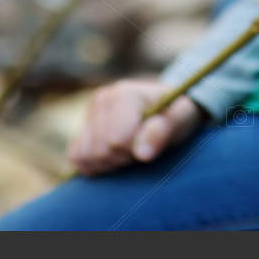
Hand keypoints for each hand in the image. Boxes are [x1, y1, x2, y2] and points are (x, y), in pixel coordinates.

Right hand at [66, 78, 204, 174]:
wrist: (168, 109)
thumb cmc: (176, 115)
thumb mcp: (181, 119)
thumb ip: (164, 131)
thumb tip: (142, 153)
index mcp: (125, 94)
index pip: (117, 141)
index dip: (135, 151)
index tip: (149, 143)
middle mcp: (102, 99)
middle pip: (101, 151)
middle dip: (123, 158)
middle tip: (140, 147)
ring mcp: (89, 113)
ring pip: (86, 156)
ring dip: (109, 162)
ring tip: (128, 149)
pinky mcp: (82, 127)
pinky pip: (77, 157)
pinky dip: (95, 164)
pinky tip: (114, 154)